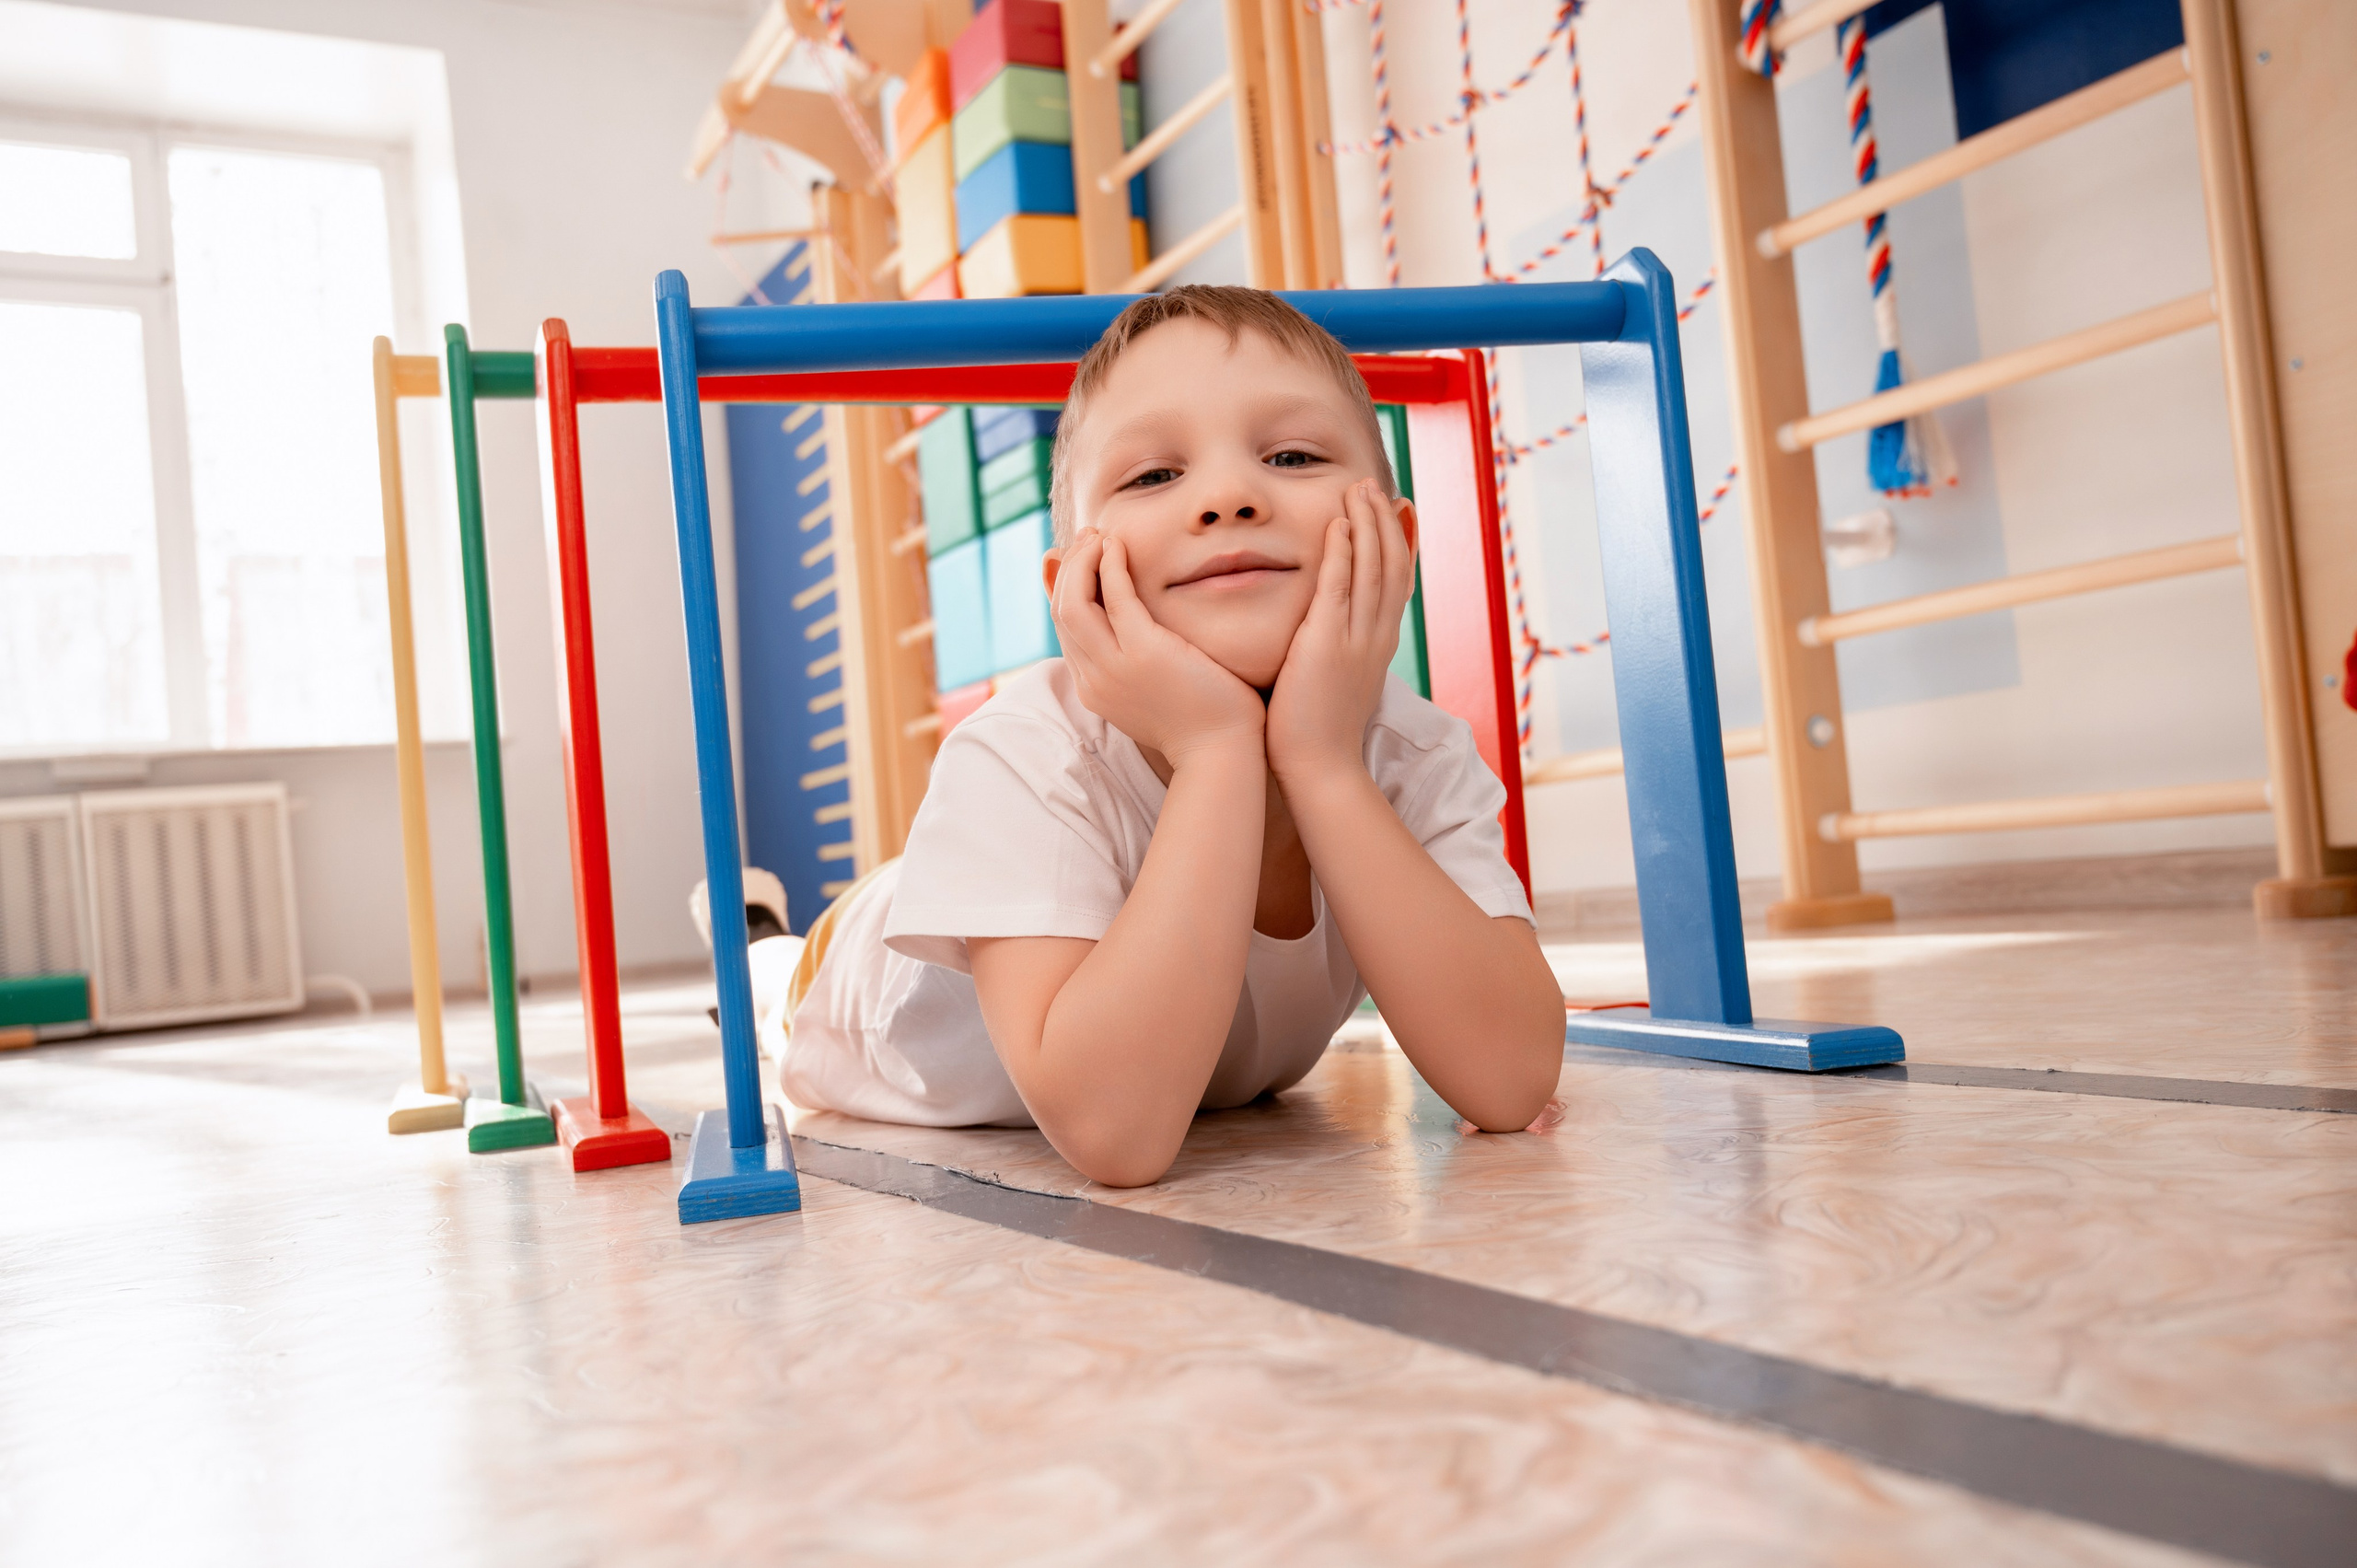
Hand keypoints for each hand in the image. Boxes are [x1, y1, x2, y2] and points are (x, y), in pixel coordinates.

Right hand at [1050, 528, 1265, 766]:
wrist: (1223, 753)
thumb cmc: (1202, 720)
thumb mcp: (1154, 688)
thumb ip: (1135, 659)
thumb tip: (1128, 629)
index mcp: (1094, 688)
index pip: (1064, 628)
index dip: (1064, 586)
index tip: (1081, 558)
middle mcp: (1093, 679)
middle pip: (1060, 611)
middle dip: (1068, 567)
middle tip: (1088, 538)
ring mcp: (1114, 668)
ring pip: (1072, 602)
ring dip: (1082, 561)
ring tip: (1100, 537)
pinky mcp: (1143, 654)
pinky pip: (1114, 598)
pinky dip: (1110, 566)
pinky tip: (1118, 546)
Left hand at [1265, 480, 1415, 786]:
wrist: (1319, 769)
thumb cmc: (1315, 734)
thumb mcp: (1334, 684)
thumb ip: (1333, 653)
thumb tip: (1323, 638)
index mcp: (1378, 645)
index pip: (1397, 583)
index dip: (1399, 543)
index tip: (1397, 510)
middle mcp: (1377, 637)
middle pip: (1392, 566)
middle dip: (1385, 522)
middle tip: (1375, 486)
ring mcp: (1357, 640)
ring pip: (1373, 568)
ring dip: (1368, 524)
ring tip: (1358, 489)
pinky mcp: (1328, 644)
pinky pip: (1340, 587)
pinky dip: (1343, 552)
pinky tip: (1338, 524)